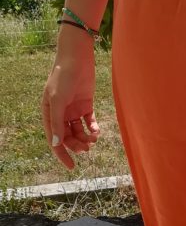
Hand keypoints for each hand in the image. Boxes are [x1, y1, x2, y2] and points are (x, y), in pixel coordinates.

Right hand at [40, 29, 100, 169]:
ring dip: (86, 139)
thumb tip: (56, 143)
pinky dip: (93, 129)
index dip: (62, 154)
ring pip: (79, 132)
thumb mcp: (58, 100)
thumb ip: (57, 122)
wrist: (77, 59)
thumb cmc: (63, 77)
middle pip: (68, 137)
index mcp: (49, 113)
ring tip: (93, 140)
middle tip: (86, 148)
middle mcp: (60, 114)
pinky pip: (89, 123)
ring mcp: (73, 110)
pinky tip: (97, 131)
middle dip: (77, 145)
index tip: (71, 166)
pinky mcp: (86, 105)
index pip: (54, 139)